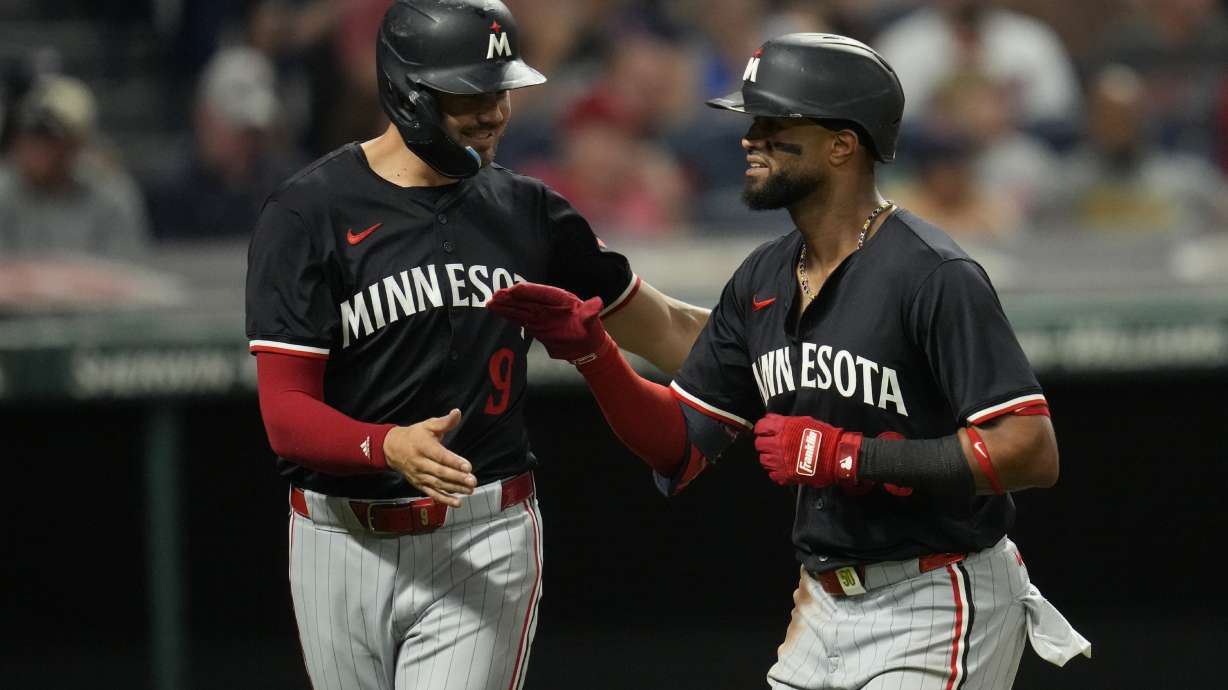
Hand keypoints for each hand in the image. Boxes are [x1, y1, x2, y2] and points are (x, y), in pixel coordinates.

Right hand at [383, 409, 475, 506]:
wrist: (392, 448)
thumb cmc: (414, 436)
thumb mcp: (428, 425)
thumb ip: (444, 422)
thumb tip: (457, 413)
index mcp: (423, 447)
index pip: (440, 456)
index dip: (454, 461)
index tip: (468, 466)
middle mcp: (420, 463)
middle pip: (440, 472)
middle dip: (457, 478)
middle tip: (472, 480)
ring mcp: (419, 475)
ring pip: (438, 484)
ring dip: (454, 488)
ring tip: (470, 490)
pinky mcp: (419, 484)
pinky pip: (432, 493)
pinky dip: (444, 499)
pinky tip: (457, 502)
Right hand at [487, 283, 609, 363]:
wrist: (586, 348)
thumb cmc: (590, 331)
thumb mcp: (591, 321)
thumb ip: (590, 313)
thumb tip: (597, 303)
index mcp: (560, 299)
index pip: (541, 292)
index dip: (527, 291)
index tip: (514, 290)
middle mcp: (547, 305)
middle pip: (526, 299)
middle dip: (511, 298)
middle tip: (495, 296)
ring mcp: (540, 315)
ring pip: (520, 309)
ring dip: (506, 306)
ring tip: (490, 303)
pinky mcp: (535, 326)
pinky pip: (519, 319)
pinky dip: (508, 316)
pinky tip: (497, 312)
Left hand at [753, 413, 863, 487]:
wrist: (836, 457)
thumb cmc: (824, 437)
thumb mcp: (804, 421)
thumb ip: (784, 421)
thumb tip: (771, 419)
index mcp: (783, 428)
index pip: (761, 427)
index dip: (761, 428)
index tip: (764, 430)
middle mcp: (778, 444)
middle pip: (759, 444)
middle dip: (764, 443)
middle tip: (771, 444)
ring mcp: (780, 461)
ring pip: (763, 460)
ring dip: (769, 457)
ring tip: (778, 456)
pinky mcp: (785, 475)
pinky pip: (772, 474)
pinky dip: (775, 471)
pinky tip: (784, 467)